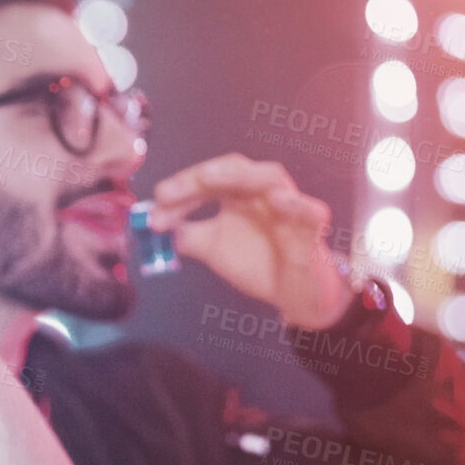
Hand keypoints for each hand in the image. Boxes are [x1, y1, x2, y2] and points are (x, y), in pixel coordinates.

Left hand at [148, 154, 350, 328]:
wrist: (291, 294)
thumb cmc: (257, 261)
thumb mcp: (212, 248)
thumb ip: (185, 234)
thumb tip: (153, 223)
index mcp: (239, 193)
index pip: (209, 178)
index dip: (181, 186)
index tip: (156, 203)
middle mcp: (262, 193)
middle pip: (235, 169)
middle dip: (201, 177)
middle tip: (170, 193)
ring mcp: (288, 208)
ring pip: (271, 177)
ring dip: (242, 175)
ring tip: (210, 178)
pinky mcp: (311, 231)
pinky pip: (311, 211)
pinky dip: (297, 204)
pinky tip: (279, 200)